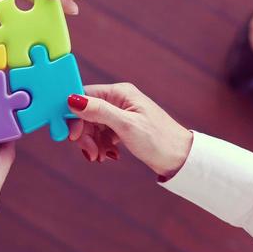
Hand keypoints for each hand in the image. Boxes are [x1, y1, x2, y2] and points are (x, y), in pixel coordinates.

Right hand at [66, 83, 192, 179]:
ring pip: (93, 126)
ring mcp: (121, 114)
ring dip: (93, 143)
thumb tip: (72, 100)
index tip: (72, 136)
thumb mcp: (126, 125)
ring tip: (101, 157)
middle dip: (85, 135)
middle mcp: (119, 100)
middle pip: (86, 114)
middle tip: (91, 153)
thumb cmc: (158, 140)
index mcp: (119, 93)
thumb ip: (99, 111)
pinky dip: (101, 146)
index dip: (73, 115)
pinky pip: (102, 134)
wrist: (180, 158)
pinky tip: (109, 155)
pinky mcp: (123, 128)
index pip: (84, 96)